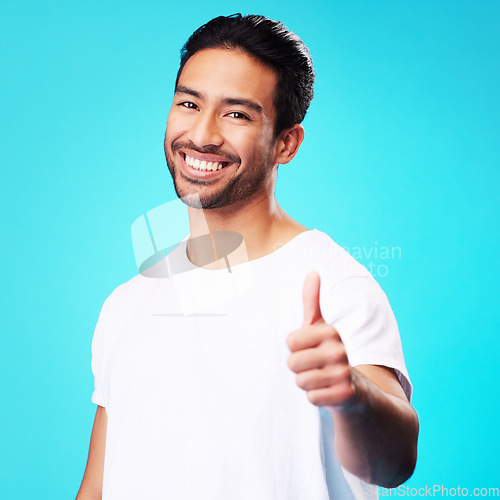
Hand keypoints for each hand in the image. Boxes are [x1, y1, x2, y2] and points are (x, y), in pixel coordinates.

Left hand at [287, 272, 358, 411]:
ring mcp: (343, 373)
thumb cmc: (329, 353)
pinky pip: (311, 398)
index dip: (296, 349)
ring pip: (301, 381)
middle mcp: (339, 351)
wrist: (356, 388)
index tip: (310, 350)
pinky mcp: (344, 394)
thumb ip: (312, 301)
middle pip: (292, 363)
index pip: (290, 342)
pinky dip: (317, 397)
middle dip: (299, 368)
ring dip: (307, 383)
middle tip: (315, 367)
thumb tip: (313, 272)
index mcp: (330, 332)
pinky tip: (328, 392)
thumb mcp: (320, 327)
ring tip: (322, 378)